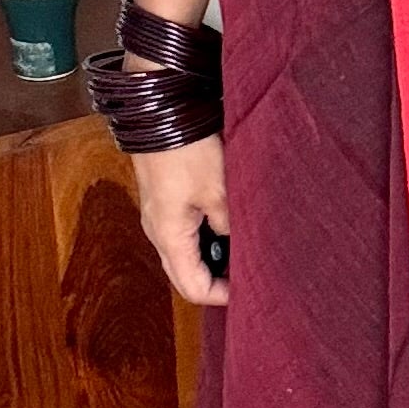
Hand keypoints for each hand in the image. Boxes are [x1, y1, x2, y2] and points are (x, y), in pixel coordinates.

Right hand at [131, 116, 230, 308]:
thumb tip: (236, 244)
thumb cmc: (187, 150)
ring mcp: (159, 217)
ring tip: (243, 254)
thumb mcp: (220, 191)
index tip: (250, 290)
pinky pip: (184, 234)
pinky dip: (206, 241)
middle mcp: (158, 232)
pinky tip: (229, 230)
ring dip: (212, 260)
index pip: (192, 287)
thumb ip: (230, 225)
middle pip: (186, 276)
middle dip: (217, 282)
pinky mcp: (164, 201)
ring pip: (185, 255)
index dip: (222, 296)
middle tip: (249, 276)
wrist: (160, 111)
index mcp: (170, 236)